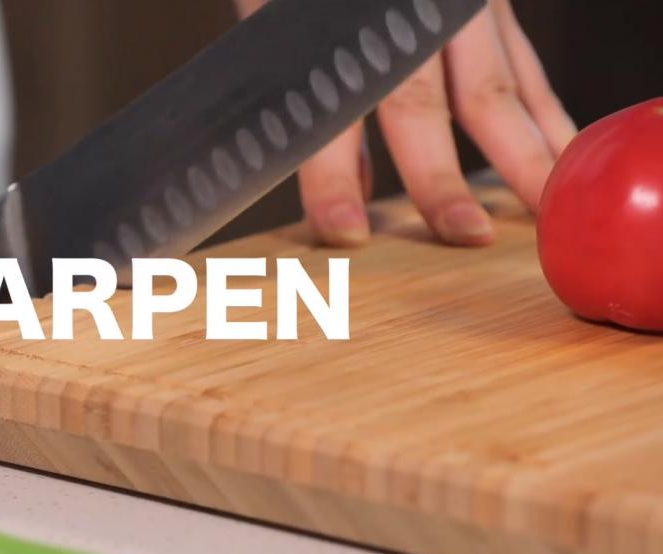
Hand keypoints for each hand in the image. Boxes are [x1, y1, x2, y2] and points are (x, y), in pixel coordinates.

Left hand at [233, 0, 575, 245]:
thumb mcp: (281, 22)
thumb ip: (313, 101)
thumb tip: (354, 188)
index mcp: (335, 23)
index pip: (328, 110)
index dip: (333, 176)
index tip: (342, 231)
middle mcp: (403, 12)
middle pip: (420, 103)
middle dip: (440, 175)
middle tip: (461, 236)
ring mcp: (455, 7)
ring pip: (495, 86)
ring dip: (521, 155)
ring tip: (543, 216)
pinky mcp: (488, 5)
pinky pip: (525, 67)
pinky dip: (550, 115)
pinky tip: (566, 156)